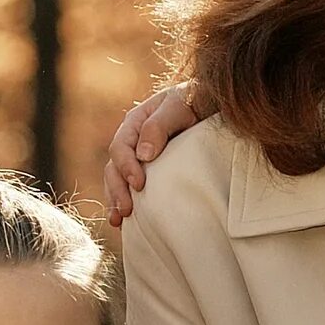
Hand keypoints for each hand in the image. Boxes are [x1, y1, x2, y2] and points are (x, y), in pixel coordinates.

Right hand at [102, 82, 216, 222]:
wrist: (210, 105)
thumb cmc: (194, 102)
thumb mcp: (178, 107)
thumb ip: (158, 126)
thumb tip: (143, 154)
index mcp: (134, 124)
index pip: (120, 148)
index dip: (126, 167)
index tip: (138, 184)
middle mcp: (131, 142)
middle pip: (114, 168)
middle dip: (117, 190)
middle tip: (126, 211)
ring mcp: (137, 158)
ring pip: (117, 181)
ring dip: (116, 201)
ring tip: (119, 220)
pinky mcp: (147, 172)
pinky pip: (130, 189)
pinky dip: (125, 203)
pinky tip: (126, 222)